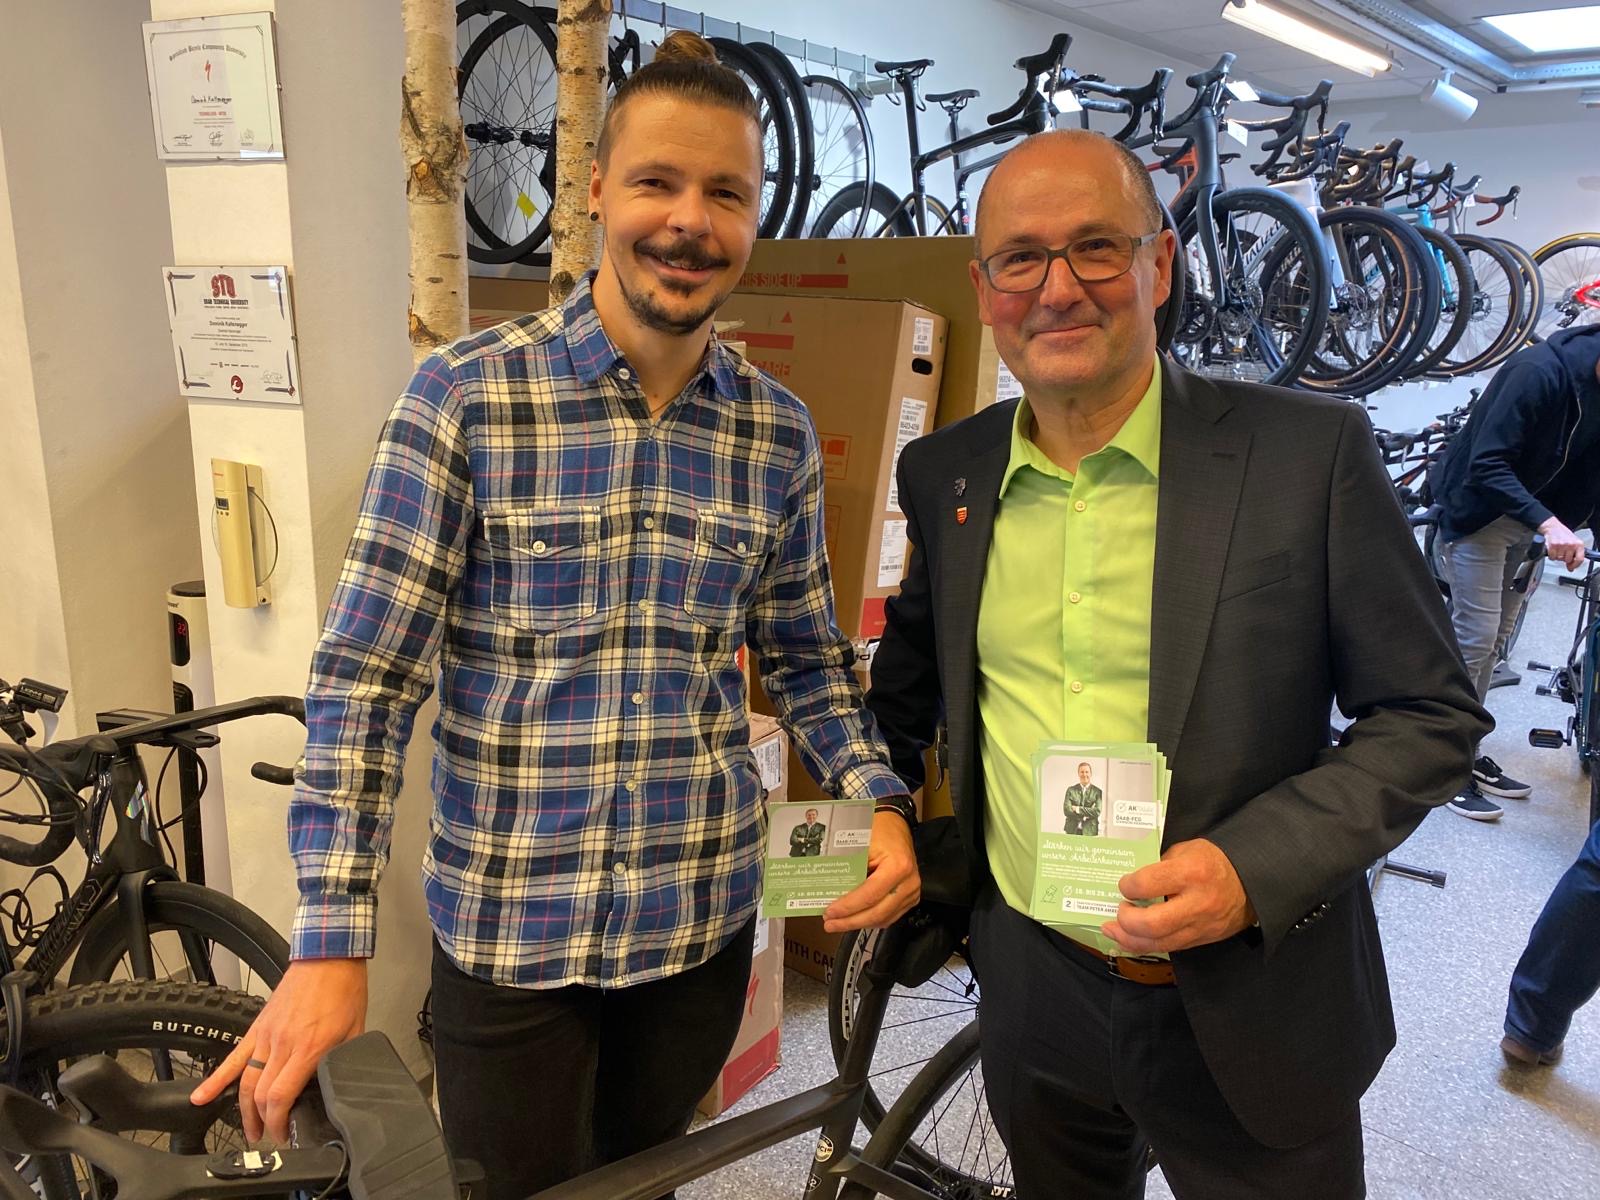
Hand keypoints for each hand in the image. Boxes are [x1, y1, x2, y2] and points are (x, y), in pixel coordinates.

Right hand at [191, 957, 367, 1143]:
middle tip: (271, 1137)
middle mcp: (283, 1045)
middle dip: (264, 1123)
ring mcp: (266, 1036)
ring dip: (244, 1112)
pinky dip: (216, 1080)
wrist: (328, 956)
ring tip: (249, 1131)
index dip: (280, 1122)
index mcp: (309, 1048)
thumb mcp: (355, 1031)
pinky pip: (233, 1058)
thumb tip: (338, 1084)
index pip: (282, 1096)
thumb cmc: (345, 990)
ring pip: (246, 1082)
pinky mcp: (257, 1028)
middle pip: (261, 1095)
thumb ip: (342, 1060)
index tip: (284, 1135)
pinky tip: (200, 1098)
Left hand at [823, 811, 919, 932]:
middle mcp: (909, 882)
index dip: (848, 907)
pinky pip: (889, 915)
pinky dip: (871, 919)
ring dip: (859, 923)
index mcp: (898, 866)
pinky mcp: (910, 897)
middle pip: (877, 912)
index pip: (870, 895)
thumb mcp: (860, 845)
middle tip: (830, 924)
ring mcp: (912, 892)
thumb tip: (829, 893)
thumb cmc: (878, 830)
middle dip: (851, 921)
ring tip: (838, 923)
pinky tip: (855, 918)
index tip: (830, 913)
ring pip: (884, 918)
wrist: (895, 825)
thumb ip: (848, 870)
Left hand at [1100, 839, 1254, 953]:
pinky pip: (1169, 947)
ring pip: (1159, 943)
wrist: (1251, 884)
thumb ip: (1159, 865)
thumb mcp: (1186, 850)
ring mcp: (1201, 926)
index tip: (1124, 884)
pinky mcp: (1202, 940)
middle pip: (1153, 923)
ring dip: (1129, 939)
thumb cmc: (1215, 862)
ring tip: (1113, 930)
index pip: (1148, 884)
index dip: (1128, 886)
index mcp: (1192, 872)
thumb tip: (1132, 881)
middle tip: (1119, 909)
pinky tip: (1131, 938)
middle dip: (1126, 920)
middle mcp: (1198, 903)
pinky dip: (1146, 945)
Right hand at [1538, 517, 1586, 570]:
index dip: (1575, 565)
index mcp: (1578, 544)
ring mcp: (1562, 545)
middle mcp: (1571, 544)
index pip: (1580, 559)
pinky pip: (1552, 557)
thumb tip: (1571, 568)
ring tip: (1557, 549)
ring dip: (1557, 556)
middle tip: (1562, 552)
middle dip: (1564, 558)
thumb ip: (1574, 555)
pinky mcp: (1552, 546)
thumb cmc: (1563, 534)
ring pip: (1559, 559)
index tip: (1571, 568)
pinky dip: (1551, 555)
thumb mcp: (1573, 543)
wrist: (1553, 527)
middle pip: (1567, 560)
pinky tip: (1552, 550)